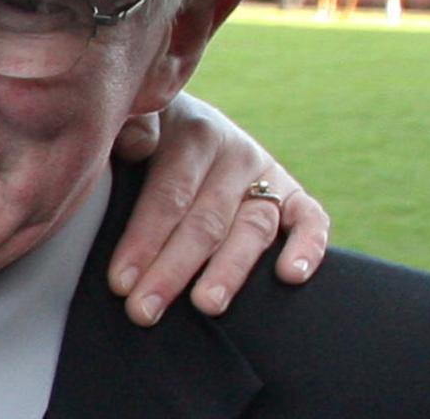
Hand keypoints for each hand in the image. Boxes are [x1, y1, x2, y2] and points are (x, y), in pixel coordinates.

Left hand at [107, 92, 328, 325]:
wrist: (181, 118)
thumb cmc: (146, 135)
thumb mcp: (132, 120)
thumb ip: (131, 126)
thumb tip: (139, 147)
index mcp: (192, 133)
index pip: (169, 195)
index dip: (144, 240)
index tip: (120, 283)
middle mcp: (234, 152)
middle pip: (206, 220)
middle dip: (172, 270)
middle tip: (144, 311)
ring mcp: (265, 174)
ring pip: (252, 228)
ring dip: (229, 271)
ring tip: (207, 306)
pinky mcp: (291, 193)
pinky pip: (309, 219)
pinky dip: (308, 246)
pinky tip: (291, 276)